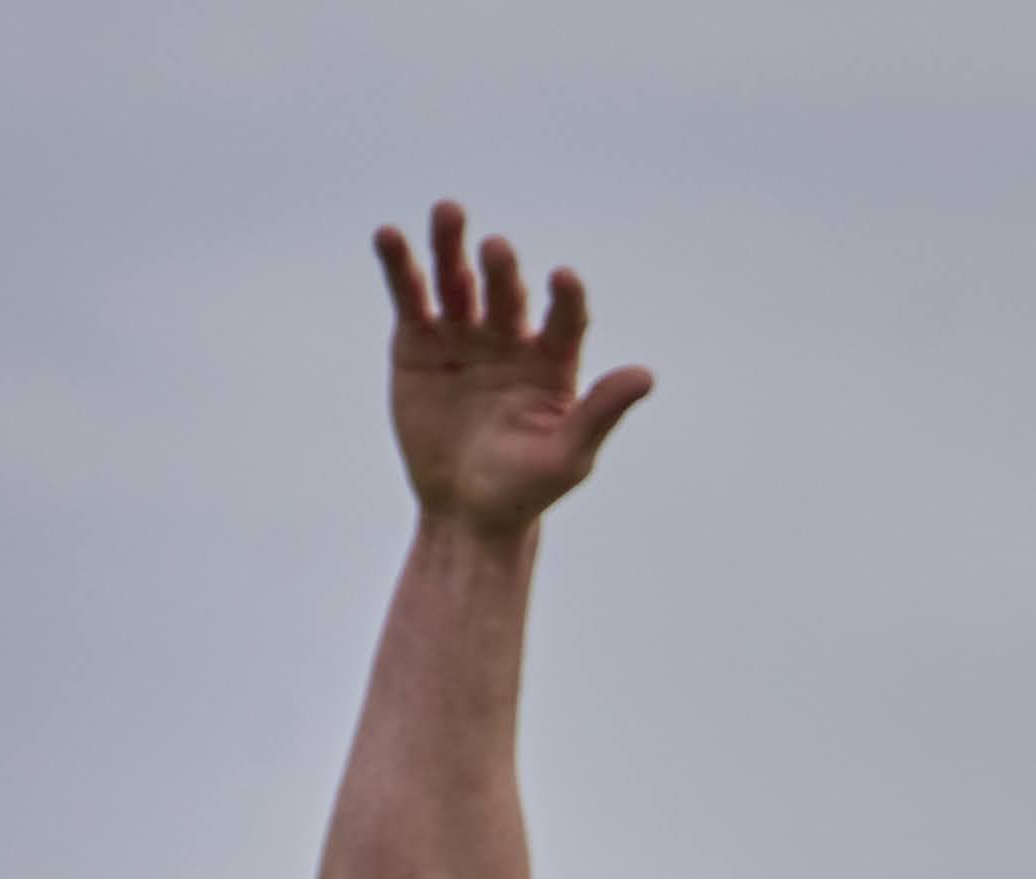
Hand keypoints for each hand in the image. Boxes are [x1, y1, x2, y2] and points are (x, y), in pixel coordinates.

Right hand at [375, 200, 650, 535]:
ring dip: (451, 247)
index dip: (566, 300)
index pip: (566, 321)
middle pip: (508, 293)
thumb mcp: (569, 455)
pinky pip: (410, 297)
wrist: (465, 509)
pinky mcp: (418, 341)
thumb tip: (646, 374)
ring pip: (458, 282)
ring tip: (448, 211)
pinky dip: (400, 266)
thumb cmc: (527, 487)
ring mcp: (463, 336)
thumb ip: (602, 412)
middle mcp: (511, 340)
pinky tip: (389, 237)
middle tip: (496, 247)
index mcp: (554, 363)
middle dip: (502, 270)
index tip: (565, 278)